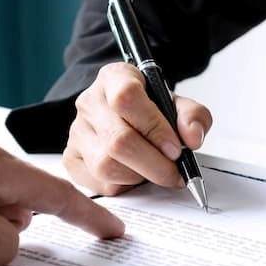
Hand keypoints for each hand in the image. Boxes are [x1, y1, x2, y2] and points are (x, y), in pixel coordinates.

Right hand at [64, 62, 212, 194]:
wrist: (128, 119)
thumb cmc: (151, 111)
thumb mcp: (177, 105)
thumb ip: (193, 116)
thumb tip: (192, 139)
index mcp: (114, 78)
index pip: (127, 98)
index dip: (155, 128)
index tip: (176, 148)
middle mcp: (90, 103)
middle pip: (118, 140)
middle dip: (155, 165)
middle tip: (175, 173)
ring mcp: (77, 132)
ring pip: (106, 166)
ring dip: (140, 178)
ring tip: (154, 172)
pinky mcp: (71, 159)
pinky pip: (99, 184)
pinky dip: (123, 187)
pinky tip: (135, 177)